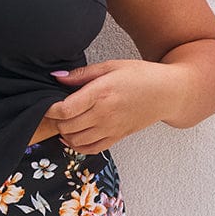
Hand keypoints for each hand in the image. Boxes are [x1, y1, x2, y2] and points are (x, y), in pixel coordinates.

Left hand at [43, 59, 179, 152]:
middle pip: (67, 126)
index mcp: (102, 93)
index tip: (45, 103)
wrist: (169, 92)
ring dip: (64, 133)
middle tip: (53, 110)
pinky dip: (77, 145)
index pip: (65, 109)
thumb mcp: (111, 66)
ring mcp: (112, 129)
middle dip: (55, 120)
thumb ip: (82, 74)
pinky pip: (91, 149)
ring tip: (63, 121)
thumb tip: (56, 77)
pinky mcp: (117, 137)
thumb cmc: (141, 75)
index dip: (49, 109)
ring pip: (76, 140)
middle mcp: (105, 114)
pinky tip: (73, 135)